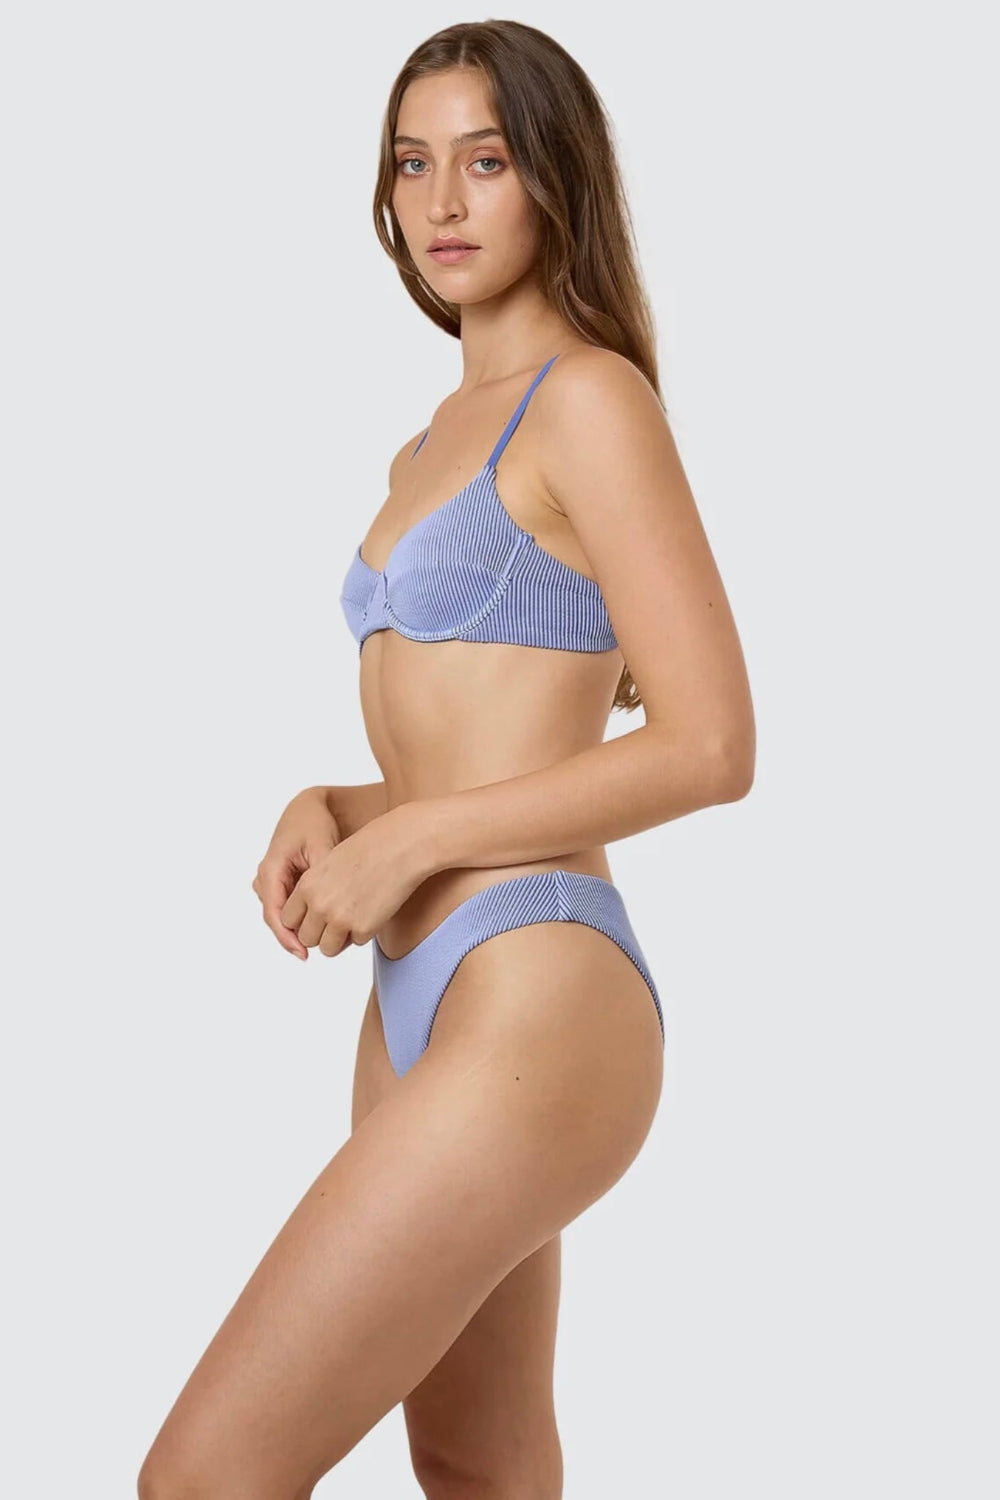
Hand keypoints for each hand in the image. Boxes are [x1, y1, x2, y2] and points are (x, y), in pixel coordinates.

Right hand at [252, 787, 340, 959]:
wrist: (308, 807)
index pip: (274, 913)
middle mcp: (266, 877)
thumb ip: (323, 874)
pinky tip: (322, 926)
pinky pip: (287, 907)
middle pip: (276, 918)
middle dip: (294, 937)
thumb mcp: (322, 845)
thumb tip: (328, 902)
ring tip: (323, 941)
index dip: (286, 937)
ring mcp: (271, 880)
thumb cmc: (315, 822)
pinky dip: (301, 918)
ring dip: (297, 929)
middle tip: (315, 954)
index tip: (302, 954)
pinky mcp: (280, 882)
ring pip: (281, 915)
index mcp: (271, 869)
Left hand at [279, 803, 428, 957]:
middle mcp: (319, 905)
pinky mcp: (364, 929)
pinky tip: (373, 910)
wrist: (400, 847)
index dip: (303, 919)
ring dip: (338, 939)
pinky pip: (356, 943)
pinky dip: (364, 932)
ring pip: (327, 949)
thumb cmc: (370, 848)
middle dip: (320, 933)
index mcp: (308, 886)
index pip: (288, 919)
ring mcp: (341, 919)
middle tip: (337, 920)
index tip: (315, 915)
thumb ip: (315, 889)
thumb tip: (311, 914)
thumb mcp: (330, 862)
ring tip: (354, 918)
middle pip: (306, 938)